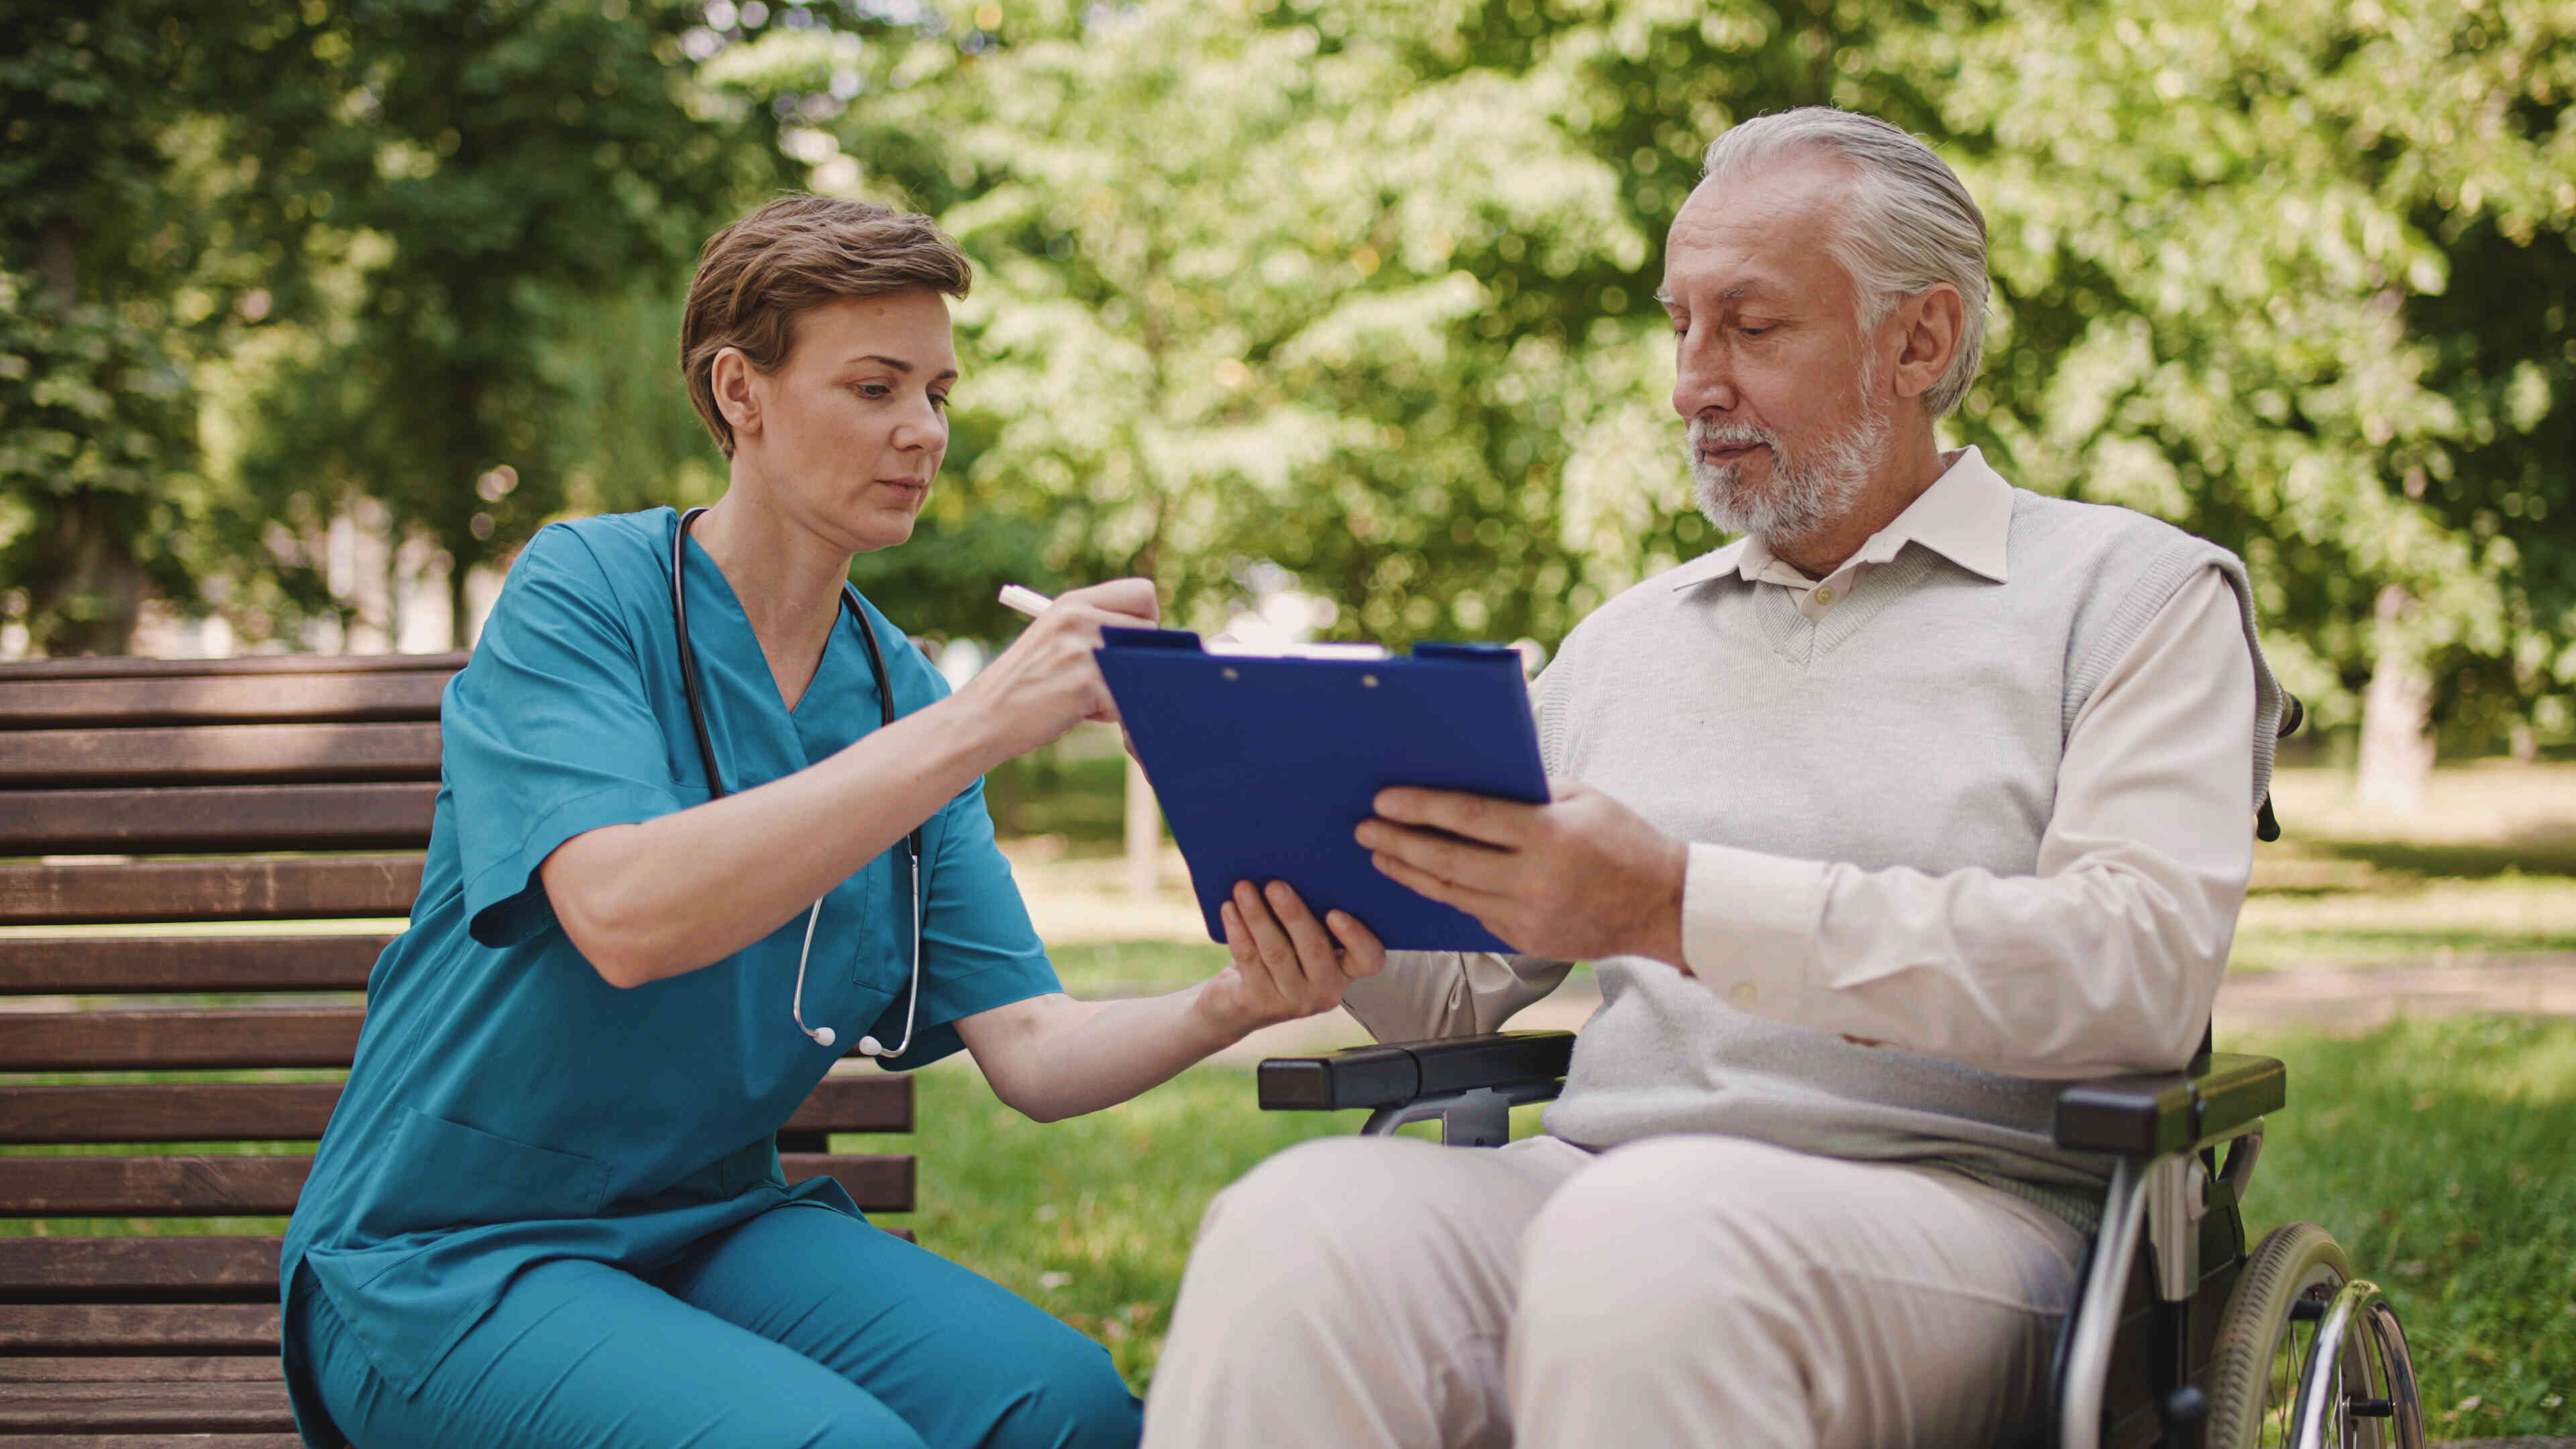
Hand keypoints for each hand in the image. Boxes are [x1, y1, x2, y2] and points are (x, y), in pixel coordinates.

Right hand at [954, 578, 1157, 757]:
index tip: (1129, 645)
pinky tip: (1078, 713)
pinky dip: (1110, 715)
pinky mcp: (1085, 683)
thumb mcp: (1055, 638)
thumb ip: (1095, 629)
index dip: (1146, 621)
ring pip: (1144, 669)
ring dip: (1124, 688)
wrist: (983, 716)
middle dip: (1138, 661)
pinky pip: (1126, 701)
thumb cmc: (1023, 683)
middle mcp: (1080, 618)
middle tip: (1104, 679)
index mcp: (1074, 602)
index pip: (1143, 593)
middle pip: (1151, 633)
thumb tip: (1154, 641)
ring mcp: (1083, 649)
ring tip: (1088, 699)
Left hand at [1196, 880, 1384, 1037]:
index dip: (1357, 937)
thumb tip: (1299, 867)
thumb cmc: (1279, 953)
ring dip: (1258, 916)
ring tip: (1243, 888)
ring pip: (1277, 953)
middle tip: (1275, 884)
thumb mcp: (1300, 938)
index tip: (1334, 912)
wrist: (1237, 1002)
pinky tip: (1229, 908)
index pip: (1369, 959)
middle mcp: (1326, 990)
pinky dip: (1238, 930)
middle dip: (1293, 913)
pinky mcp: (1261, 1004)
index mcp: (1347, 969)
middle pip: (1315, 949)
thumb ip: (1312, 913)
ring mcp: (1294, 1001)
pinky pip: (1250, 960)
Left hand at [1355, 780, 1688, 966]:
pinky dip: (1445, 895)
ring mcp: (1530, 916)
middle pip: (1448, 861)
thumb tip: (1470, 776)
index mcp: (1549, 835)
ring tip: (1381, 854)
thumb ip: (1529, 790)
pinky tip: (1422, 879)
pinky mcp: (1528, 941)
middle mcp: (1535, 880)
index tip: (1383, 800)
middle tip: (1364, 828)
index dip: (1421, 808)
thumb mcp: (1583, 798)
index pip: (1469, 818)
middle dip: (1399, 842)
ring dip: (1410, 873)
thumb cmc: (1625, 839)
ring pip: (1452, 894)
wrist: (1664, 906)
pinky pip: (1475, 914)